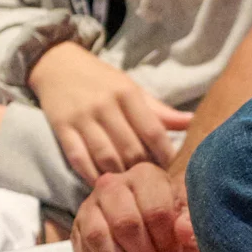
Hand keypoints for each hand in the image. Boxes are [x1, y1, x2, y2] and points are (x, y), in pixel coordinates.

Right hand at [30, 41, 194, 183]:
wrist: (57, 65)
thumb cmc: (102, 81)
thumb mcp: (132, 89)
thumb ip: (160, 110)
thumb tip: (193, 122)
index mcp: (127, 94)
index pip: (153, 130)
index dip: (166, 154)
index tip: (174, 170)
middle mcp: (105, 106)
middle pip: (130, 148)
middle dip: (144, 169)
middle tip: (152, 183)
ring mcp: (81, 118)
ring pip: (106, 157)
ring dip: (120, 175)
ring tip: (130, 186)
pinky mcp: (61, 129)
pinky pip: (79, 159)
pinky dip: (92, 175)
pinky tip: (103, 184)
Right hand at [73, 161, 193, 251]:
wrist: (152, 230)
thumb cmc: (175, 223)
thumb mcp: (190, 220)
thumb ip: (192, 223)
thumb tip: (184, 232)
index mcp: (145, 175)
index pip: (156, 211)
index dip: (167, 242)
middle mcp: (112, 184)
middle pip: (125, 223)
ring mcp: (89, 205)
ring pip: (98, 236)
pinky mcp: (76, 228)